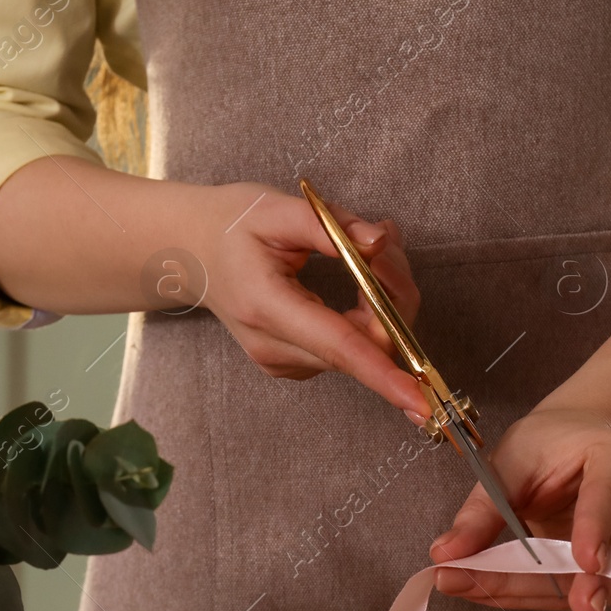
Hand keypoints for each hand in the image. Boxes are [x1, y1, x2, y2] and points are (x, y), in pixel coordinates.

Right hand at [193, 182, 429, 417]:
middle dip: (393, 294)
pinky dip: (370, 310)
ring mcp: (283, 362)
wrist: (190, 252)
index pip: (338, 347)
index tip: (419, 400)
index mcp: (267, 308)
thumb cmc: (231, 226)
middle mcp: (274, 347)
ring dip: (384, 298)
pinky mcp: (294, 364)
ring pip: (365, 346)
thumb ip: (331, 225)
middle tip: (385, 239)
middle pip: (364, 344)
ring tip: (369, 244)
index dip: (384, 375)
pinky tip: (359, 272)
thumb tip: (380, 243)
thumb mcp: (275, 209)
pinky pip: (352, 345)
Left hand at [427, 407, 610, 610]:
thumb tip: (445, 554)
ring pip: (598, 584)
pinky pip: (588, 593)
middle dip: (550, 581)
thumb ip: (482, 510)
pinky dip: (541, 596)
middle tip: (488, 589)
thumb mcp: (509, 464)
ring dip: (535, 593)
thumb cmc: (548, 447)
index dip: (596, 529)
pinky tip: (499, 589)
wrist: (582, 445)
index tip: (585, 562)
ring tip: (476, 587)